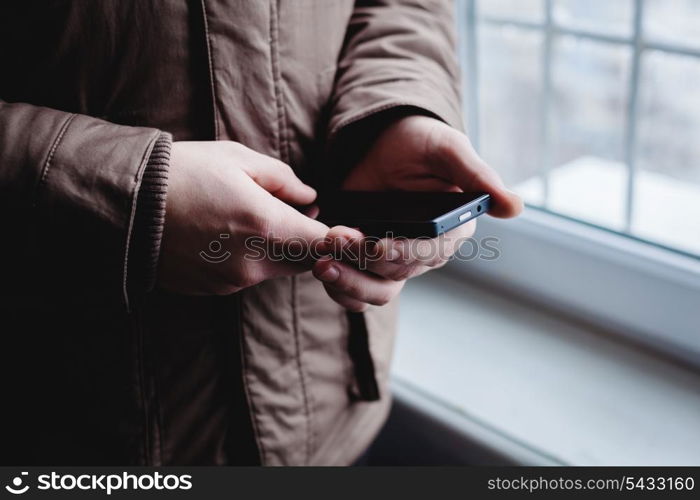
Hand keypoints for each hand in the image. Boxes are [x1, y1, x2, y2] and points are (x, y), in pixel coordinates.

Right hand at [157, 141, 327, 294]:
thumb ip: (283, 180)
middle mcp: (253, 263)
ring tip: (243, 218)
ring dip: (274, 250)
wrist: (123, 205)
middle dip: (305, 241)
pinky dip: (246, 260)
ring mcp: (232, 281)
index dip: (337, 237)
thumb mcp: (237, 159)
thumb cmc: (182, 173)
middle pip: (304, 261)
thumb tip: (310, 198)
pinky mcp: (213, 290)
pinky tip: (220, 235)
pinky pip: (245, 277)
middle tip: (288, 213)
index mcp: (265, 225)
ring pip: (275, 270)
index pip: (324, 243)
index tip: (336, 226)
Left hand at [312, 115, 522, 310]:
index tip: (373, 245)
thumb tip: (515, 208)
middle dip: (361, 262)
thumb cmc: (420, 143)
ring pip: (375, 293)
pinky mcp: (367, 263)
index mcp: (451, 230)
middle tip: (331, 240)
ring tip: (322, 262)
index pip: (429, 253)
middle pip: (396, 275)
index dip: (400, 253)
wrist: (382, 146)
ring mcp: (395, 262)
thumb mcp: (447, 148)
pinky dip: (338, 288)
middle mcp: (425, 253)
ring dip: (347, 282)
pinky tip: (321, 268)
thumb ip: (476, 175)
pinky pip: (355, 292)